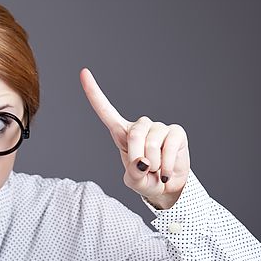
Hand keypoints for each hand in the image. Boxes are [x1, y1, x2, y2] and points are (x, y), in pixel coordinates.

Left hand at [79, 67, 190, 208]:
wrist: (168, 188)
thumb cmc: (146, 181)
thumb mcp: (133, 181)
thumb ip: (132, 173)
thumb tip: (143, 162)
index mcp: (122, 134)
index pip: (106, 111)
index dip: (94, 93)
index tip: (83, 72)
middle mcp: (141, 126)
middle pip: (134, 134)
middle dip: (137, 157)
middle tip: (144, 171)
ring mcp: (159, 128)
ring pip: (152, 143)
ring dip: (154, 164)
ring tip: (156, 170)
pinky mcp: (176, 132)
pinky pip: (169, 148)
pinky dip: (166, 166)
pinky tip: (165, 173)